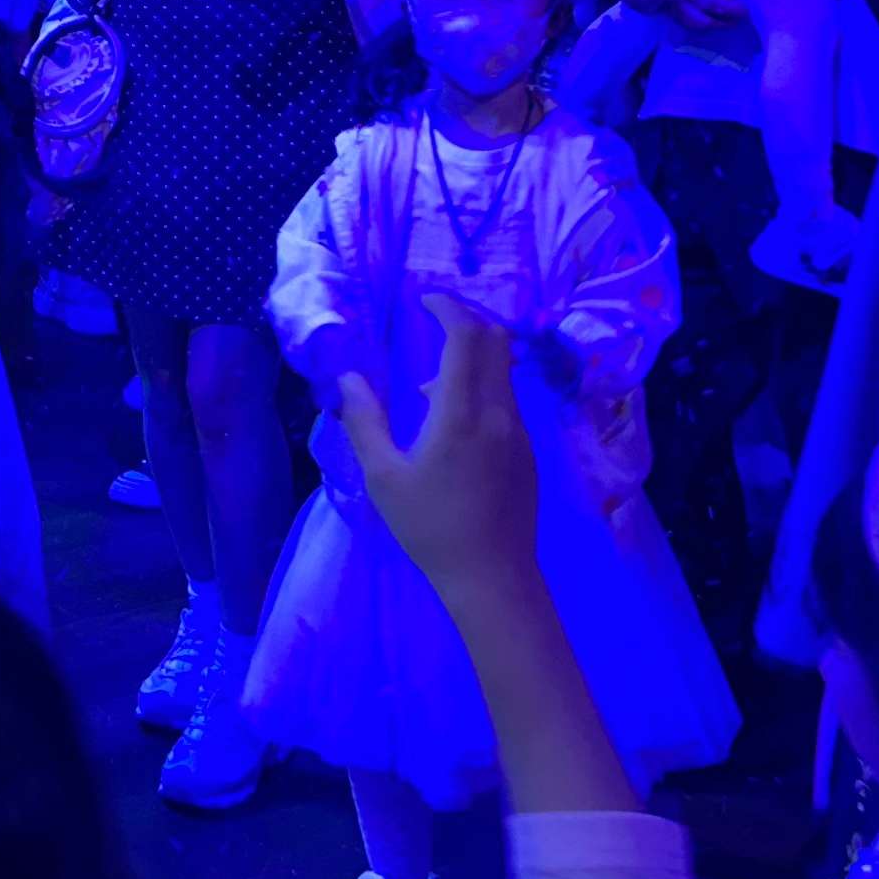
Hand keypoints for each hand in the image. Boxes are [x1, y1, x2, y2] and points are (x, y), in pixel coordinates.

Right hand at [340, 296, 539, 604]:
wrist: (493, 577)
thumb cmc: (431, 528)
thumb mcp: (383, 478)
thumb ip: (365, 421)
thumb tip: (350, 378)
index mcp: (460, 413)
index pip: (466, 336)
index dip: (448, 307)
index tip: (424, 301)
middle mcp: (498, 412)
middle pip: (495, 341)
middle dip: (466, 319)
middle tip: (432, 320)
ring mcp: (519, 431)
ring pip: (503, 370)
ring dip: (471, 357)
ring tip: (426, 386)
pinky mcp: (527, 451)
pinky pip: (507, 399)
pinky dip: (481, 387)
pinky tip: (450, 424)